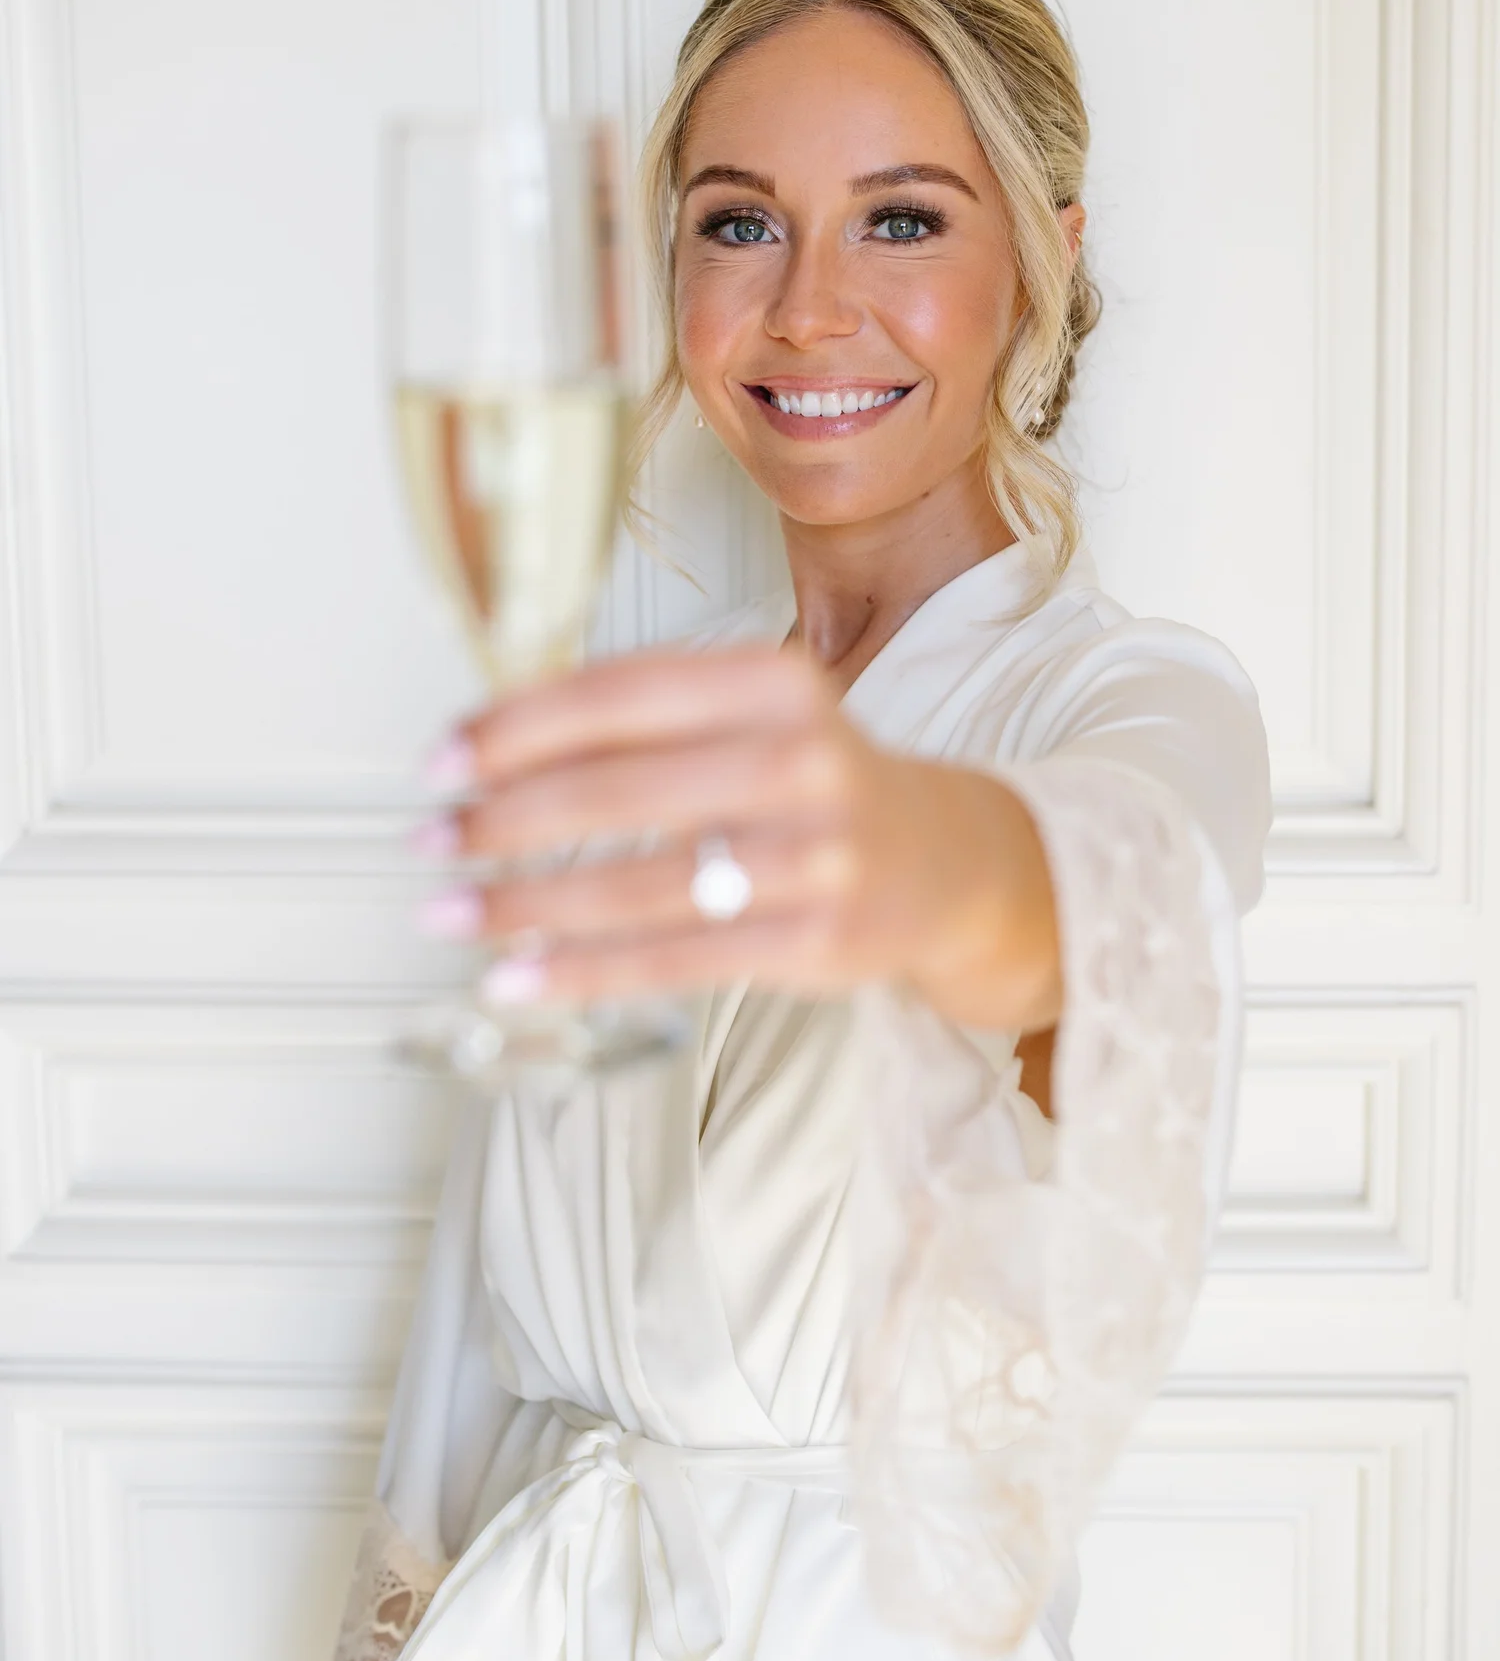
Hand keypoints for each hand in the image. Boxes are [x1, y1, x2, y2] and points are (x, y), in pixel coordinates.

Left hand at [418, 645, 1060, 1037]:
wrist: (946, 862)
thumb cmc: (817, 780)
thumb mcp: (756, 714)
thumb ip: (649, 717)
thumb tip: (494, 741)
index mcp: (775, 682)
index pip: (622, 695)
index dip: (518, 727)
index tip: (445, 758)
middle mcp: (802, 760)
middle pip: (621, 790)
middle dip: (506, 819)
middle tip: (432, 840)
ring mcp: (814, 856)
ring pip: (637, 884)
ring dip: (526, 904)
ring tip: (451, 913)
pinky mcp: (813, 941)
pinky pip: (673, 961)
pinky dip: (581, 973)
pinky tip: (515, 978)